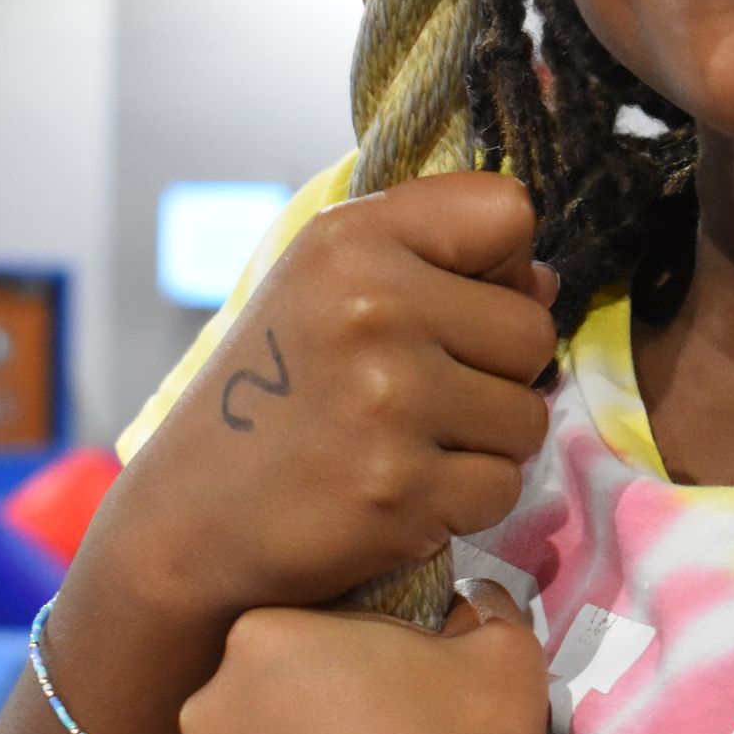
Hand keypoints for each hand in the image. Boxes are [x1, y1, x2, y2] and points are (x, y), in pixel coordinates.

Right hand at [96, 174, 557, 630]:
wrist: (189, 521)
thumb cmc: (268, 397)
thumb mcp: (320, 289)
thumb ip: (430, 261)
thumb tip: (544, 283)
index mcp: (350, 239)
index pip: (507, 212)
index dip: (498, 266)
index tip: (451, 304)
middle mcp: (371, 307)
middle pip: (533, 329)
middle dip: (495, 373)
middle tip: (420, 397)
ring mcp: (389, 401)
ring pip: (528, 417)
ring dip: (484, 444)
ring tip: (407, 445)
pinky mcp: (402, 489)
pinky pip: (503, 488)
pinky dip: (463, 503)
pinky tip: (400, 494)